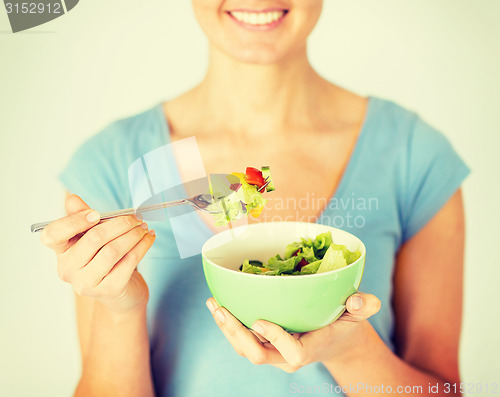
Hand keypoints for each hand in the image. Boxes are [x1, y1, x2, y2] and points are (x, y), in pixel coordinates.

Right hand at [41, 194, 155, 312]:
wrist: (121, 292)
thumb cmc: (104, 258)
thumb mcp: (92, 236)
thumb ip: (81, 216)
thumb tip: (72, 199)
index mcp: (61, 252)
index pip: (52, 235)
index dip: (73, 221)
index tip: (96, 214)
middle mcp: (69, 270)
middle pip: (93, 239)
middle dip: (120, 224)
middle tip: (136, 218)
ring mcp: (87, 283)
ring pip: (113, 250)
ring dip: (133, 235)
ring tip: (143, 227)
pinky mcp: (110, 290)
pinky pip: (129, 262)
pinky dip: (142, 246)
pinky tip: (148, 238)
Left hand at [206, 292, 380, 371]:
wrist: (336, 340)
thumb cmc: (346, 323)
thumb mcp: (359, 313)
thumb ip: (364, 306)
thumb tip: (359, 300)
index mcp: (312, 347)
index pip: (293, 351)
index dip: (276, 338)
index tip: (260, 320)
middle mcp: (288, 355)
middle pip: (258, 354)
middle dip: (237, 334)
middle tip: (222, 309)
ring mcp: (275, 353)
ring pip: (245, 349)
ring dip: (226, 328)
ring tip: (214, 304)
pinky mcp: (266, 346)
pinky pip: (243, 341)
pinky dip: (229, 325)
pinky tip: (219, 305)